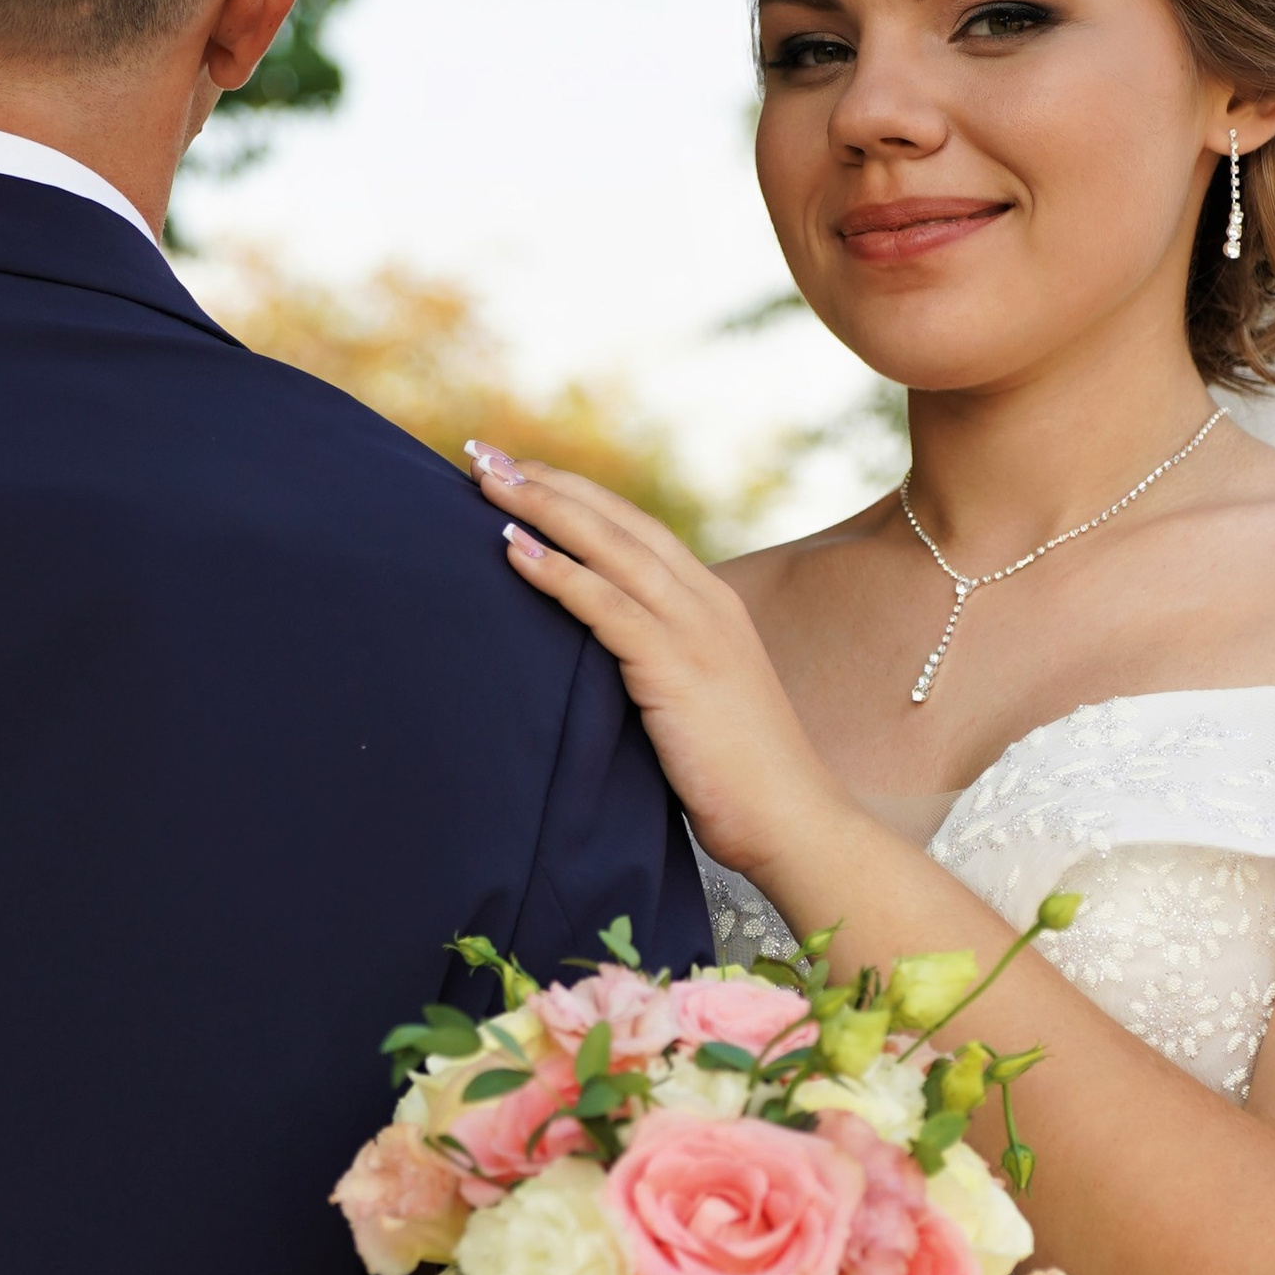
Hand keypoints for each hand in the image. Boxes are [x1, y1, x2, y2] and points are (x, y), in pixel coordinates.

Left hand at [465, 445, 844, 878]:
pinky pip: (606, 607)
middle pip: (618, 521)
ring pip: (609, 549)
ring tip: (486, 481)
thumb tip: (597, 665)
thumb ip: (656, 666)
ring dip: (544, 509)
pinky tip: (513, 549)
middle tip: (483, 453)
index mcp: (711, 605)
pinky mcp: (678, 668)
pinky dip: (558, 573)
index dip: (578, 496)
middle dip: (548, 482)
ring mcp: (695, 631)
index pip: (636, 530)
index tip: (520, 472)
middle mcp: (706, 603)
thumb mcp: (695, 703)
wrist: (792, 821)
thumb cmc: (738, 777)